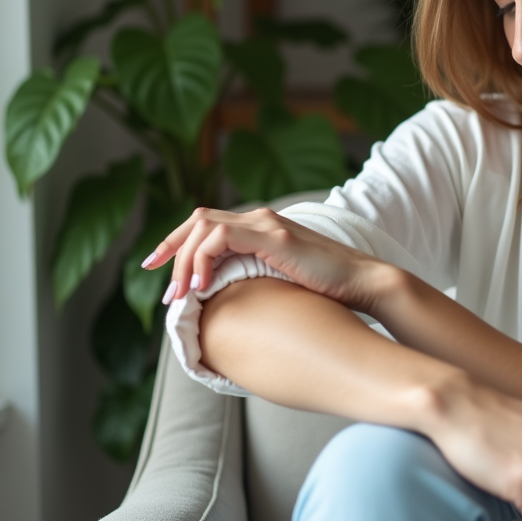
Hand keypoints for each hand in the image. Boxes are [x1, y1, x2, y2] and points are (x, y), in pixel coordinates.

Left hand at [146, 207, 390, 311]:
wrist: (364, 283)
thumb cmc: (329, 290)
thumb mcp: (282, 282)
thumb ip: (256, 278)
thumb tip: (227, 303)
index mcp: (262, 227)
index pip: (206, 223)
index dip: (177, 243)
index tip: (157, 270)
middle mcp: (261, 218)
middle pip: (197, 219)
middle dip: (170, 249)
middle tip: (159, 284)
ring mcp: (267, 224)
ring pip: (203, 227)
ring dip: (183, 260)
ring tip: (180, 294)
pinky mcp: (273, 236)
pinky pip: (220, 238)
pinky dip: (202, 259)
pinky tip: (200, 286)